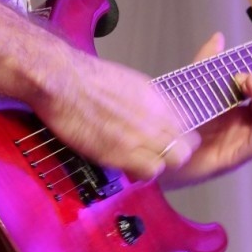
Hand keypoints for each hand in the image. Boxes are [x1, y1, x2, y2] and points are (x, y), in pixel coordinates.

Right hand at [30, 46, 200, 181]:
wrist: (63, 80)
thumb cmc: (84, 78)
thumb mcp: (127, 81)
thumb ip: (145, 101)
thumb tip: (148, 112)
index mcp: (156, 98)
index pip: (187, 124)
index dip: (177, 136)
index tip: (166, 140)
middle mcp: (155, 116)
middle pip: (187, 145)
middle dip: (175, 153)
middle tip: (156, 155)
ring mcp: (141, 134)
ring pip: (174, 160)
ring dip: (158, 164)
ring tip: (139, 162)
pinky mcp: (122, 151)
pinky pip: (149, 171)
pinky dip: (141, 173)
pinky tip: (126, 166)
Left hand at [160, 32, 251, 189]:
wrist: (157, 153)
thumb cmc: (175, 123)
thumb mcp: (194, 85)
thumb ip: (207, 62)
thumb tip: (219, 37)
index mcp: (241, 116)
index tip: (245, 72)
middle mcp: (246, 131)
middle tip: (246, 78)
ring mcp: (242, 145)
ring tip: (246, 85)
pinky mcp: (233, 158)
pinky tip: (251, 103)